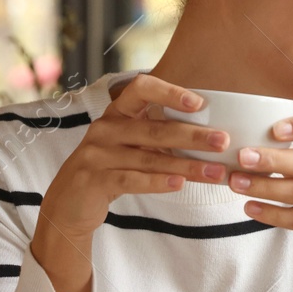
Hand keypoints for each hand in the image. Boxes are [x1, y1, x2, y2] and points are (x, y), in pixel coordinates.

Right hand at [32, 74, 230, 291]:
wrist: (69, 204)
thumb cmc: (111, 169)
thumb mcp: (130, 145)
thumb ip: (158, 135)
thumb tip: (210, 135)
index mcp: (117, 113)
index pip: (141, 88)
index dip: (170, 92)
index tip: (201, 103)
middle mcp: (105, 128)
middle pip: (154, 128)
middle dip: (193, 135)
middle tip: (223, 141)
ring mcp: (97, 153)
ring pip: (149, 158)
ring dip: (187, 166)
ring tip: (215, 172)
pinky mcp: (94, 179)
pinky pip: (132, 179)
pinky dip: (158, 182)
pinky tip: (180, 184)